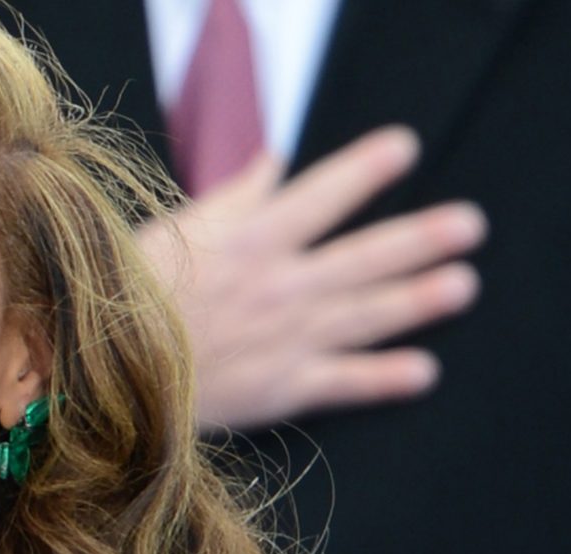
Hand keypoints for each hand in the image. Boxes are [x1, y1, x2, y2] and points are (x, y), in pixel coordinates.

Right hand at [136, 125, 485, 431]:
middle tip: (470, 225)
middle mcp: (280, 285)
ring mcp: (285, 338)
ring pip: (368, 313)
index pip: (322, 194)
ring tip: (463, 285)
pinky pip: (344, 381)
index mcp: (250, 239)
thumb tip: (273, 161)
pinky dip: (385, 378)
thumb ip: (232, 198)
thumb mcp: (173, 231)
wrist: (100, 372)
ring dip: (419, 299)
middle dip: (421, 238)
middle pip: (365, 255)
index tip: (405, 148)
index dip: (366, 170)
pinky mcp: (280, 389)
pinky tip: (424, 371)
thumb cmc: (126, 295)